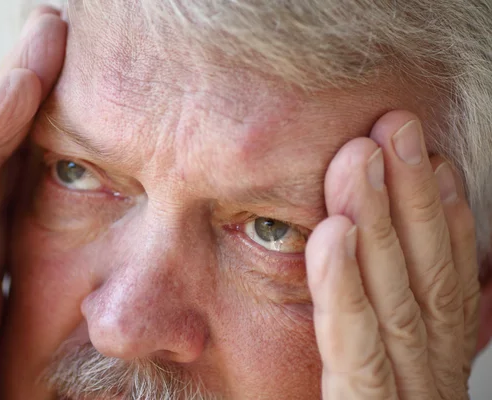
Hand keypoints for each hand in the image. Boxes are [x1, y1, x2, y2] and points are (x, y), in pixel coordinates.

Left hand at [306, 111, 479, 398]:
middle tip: (396, 127)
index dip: (449, 218)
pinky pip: (355, 350)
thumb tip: (370, 262)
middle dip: (414, 197)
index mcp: (433, 366)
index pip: (447, 282)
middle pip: (426, 277)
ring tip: (363, 156)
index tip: (434, 161)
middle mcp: (428, 377)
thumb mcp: (379, 378)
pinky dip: (344, 289)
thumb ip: (375, 334)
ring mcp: (404, 397)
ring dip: (383, 222)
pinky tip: (333, 234)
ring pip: (396, 299)